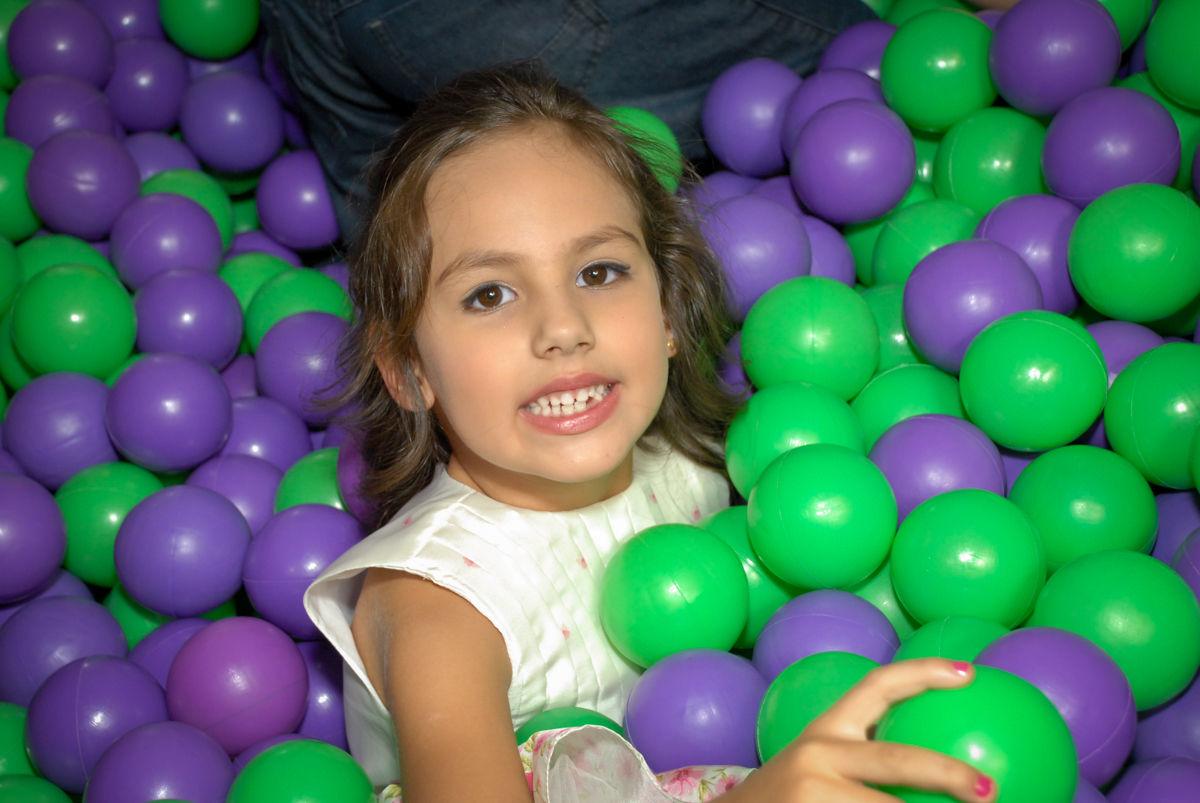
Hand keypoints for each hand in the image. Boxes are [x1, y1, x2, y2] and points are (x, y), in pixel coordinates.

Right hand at [721, 659, 996, 802]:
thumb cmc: (790, 798)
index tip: (970, 674)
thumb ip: (866, 760)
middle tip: (990, 790)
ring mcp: (813, 794)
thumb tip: (949, 762)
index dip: (923, 672)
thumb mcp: (818, 767)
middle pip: (896, 759)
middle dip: (948, 774)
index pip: (876, 686)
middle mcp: (818, 754)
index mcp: (825, 729)